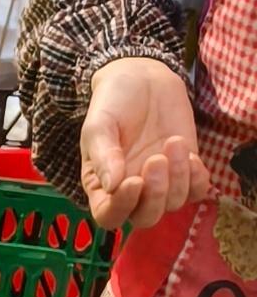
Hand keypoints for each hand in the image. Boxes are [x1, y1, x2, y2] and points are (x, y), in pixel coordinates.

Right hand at [80, 58, 203, 237]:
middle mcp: (131, 191)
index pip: (109, 216)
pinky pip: (197, 191)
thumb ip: (104, 155)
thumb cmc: (113, 102)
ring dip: (178, 177)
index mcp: (102, 186)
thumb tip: (112, 186)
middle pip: (146, 217)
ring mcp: (161, 182)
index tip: (133, 181)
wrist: (142, 78)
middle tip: (156, 159)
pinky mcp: (185, 169)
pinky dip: (197, 178)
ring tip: (173, 141)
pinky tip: (190, 155)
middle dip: (156, 195)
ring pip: (173, 204)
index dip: (122, 207)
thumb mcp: (99, 125)